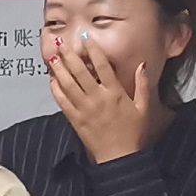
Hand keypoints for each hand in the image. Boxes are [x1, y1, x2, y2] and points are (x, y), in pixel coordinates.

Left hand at [46, 34, 150, 165]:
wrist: (119, 158)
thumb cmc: (133, 133)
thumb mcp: (144, 108)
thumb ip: (143, 84)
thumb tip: (142, 64)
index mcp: (115, 93)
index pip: (102, 66)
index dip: (93, 50)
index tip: (86, 38)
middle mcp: (97, 98)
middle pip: (80, 72)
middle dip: (69, 55)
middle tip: (61, 42)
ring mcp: (84, 109)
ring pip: (68, 84)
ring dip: (59, 69)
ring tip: (52, 56)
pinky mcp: (75, 120)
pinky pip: (62, 101)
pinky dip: (56, 89)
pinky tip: (51, 80)